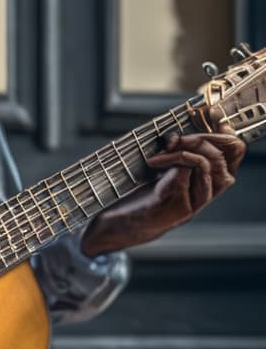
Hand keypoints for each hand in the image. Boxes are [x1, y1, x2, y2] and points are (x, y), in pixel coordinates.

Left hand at [80, 129, 245, 255]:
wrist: (115, 229)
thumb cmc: (134, 199)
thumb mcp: (157, 173)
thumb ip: (170, 156)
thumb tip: (173, 135)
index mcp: (202, 183)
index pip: (232, 155)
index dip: (224, 135)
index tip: (208, 119)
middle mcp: (203, 195)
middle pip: (223, 160)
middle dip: (201, 139)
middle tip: (175, 139)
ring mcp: (192, 205)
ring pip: (208, 168)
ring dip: (186, 149)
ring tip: (166, 148)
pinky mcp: (176, 211)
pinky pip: (184, 178)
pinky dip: (169, 163)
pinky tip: (152, 162)